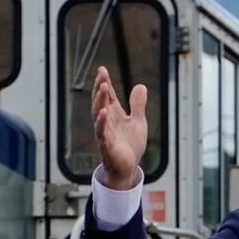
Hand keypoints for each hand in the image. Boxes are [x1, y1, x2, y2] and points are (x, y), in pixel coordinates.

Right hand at [92, 65, 147, 190]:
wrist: (128, 168)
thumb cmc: (130, 146)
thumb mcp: (138, 122)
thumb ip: (138, 105)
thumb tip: (141, 86)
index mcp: (113, 115)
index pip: (108, 96)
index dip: (105, 82)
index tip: (102, 69)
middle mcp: (106, 122)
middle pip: (100, 101)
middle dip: (100, 87)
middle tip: (102, 75)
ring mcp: (104, 133)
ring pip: (98, 114)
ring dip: (100, 100)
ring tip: (104, 87)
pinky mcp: (106, 146)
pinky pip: (101, 133)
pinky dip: (101, 123)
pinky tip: (103, 112)